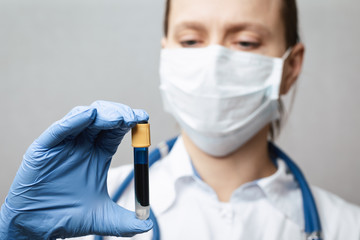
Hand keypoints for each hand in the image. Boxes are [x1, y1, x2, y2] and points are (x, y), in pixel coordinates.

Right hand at [0, 101, 152, 238]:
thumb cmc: (66, 216)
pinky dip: (74, 120)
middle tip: (133, 117)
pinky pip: (60, 130)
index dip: (130, 122)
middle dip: (119, 113)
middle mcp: (82, 145)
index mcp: (98, 154)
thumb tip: (147, 225)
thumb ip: (125, 222)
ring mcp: (64, 144)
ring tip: (118, 118)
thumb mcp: (102, 218)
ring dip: (102, 114)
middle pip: (103, 119)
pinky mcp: (45, 147)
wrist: (36, 226)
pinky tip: (89, 115)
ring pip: (83, 118)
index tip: (143, 117)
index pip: (117, 131)